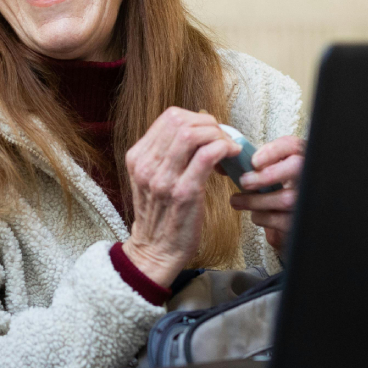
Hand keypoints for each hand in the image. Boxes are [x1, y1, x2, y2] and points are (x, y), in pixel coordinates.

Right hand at [124, 107, 239, 287]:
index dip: (196, 119)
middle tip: (221, 139)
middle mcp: (147, 165)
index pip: (169, 117)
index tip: (209, 133)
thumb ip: (166, 155)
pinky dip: (223, 148)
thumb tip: (197, 132)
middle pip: (180, 120)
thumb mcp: (151, 178)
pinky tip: (230, 156)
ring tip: (226, 148)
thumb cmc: (160, 215)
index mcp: (138, 157)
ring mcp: (163, 179)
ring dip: (217, 135)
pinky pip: (206, 156)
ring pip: (192, 134)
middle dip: (208, 124)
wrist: (155, 251)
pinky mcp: (184, 193)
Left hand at [229, 136, 303, 253]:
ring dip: (255, 200)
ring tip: (237, 200)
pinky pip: (281, 219)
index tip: (254, 161)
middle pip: (296, 167)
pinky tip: (255, 213)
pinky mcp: (300, 221)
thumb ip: (255, 164)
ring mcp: (307, 199)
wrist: (285, 220)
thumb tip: (229, 160)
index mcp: (298, 158)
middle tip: (244, 181)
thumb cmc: (273, 192)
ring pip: (286, 198)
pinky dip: (262, 217)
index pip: (292, 145)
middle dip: (267, 175)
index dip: (274, 150)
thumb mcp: (267, 173)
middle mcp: (308, 176)